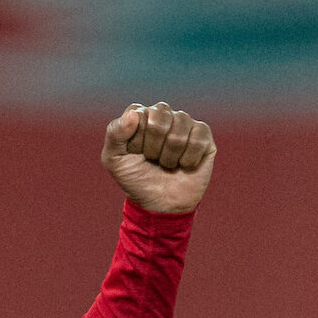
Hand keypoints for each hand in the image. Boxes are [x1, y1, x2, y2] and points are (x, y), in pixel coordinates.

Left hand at [101, 102, 216, 212]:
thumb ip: (115, 133)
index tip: (134, 153)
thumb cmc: (135, 178)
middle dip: (153, 146)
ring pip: (180, 128)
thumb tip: (133, 114)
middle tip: (152, 159)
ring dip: (170, 155)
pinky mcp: (204, 135)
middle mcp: (164, 115)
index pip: (138, 114)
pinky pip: (198, 139)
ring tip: (166, 164)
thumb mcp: (114, 159)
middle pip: (160, 117)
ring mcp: (185, 123)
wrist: (159, 204)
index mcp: (140, 116)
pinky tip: (183, 165)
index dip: (136, 139)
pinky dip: (188, 159)